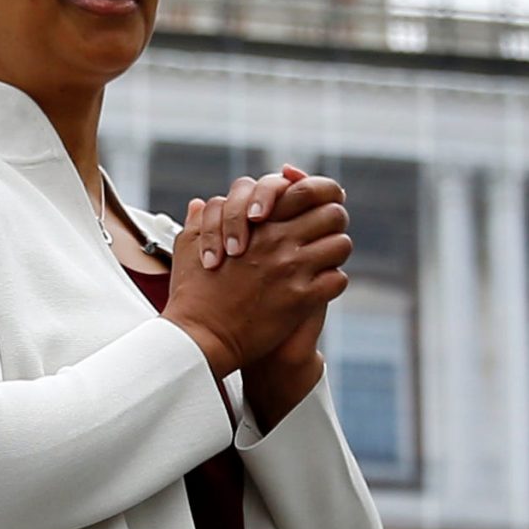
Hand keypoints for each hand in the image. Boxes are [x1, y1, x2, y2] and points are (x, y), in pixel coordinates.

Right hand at [166, 187, 352, 379]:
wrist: (201, 338)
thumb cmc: (193, 295)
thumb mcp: (188, 247)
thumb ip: (201, 221)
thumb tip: (200, 204)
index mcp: (255, 224)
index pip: (304, 190)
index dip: (315, 194)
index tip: (310, 208)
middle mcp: (279, 241)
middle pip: (332, 213)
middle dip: (331, 222)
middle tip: (321, 235)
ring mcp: (293, 269)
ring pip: (341, 244)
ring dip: (333, 252)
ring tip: (320, 262)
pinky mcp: (303, 299)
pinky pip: (338, 279)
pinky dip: (330, 283)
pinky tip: (316, 288)